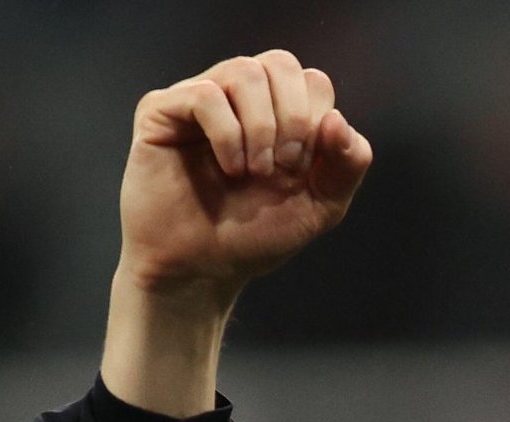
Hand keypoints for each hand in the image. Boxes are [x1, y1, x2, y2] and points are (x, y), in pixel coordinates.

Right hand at [118, 52, 369, 303]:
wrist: (201, 271)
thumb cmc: (253, 236)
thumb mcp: (319, 208)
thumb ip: (346, 166)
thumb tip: (337, 120)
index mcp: (279, 110)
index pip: (312, 82)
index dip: (316, 124)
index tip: (301, 171)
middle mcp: (240, 96)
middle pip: (280, 63)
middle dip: (293, 118)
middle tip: (283, 167)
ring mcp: (200, 98)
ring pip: (244, 71)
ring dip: (260, 127)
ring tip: (253, 172)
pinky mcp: (163, 111)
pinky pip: (205, 95)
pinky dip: (226, 134)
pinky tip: (229, 169)